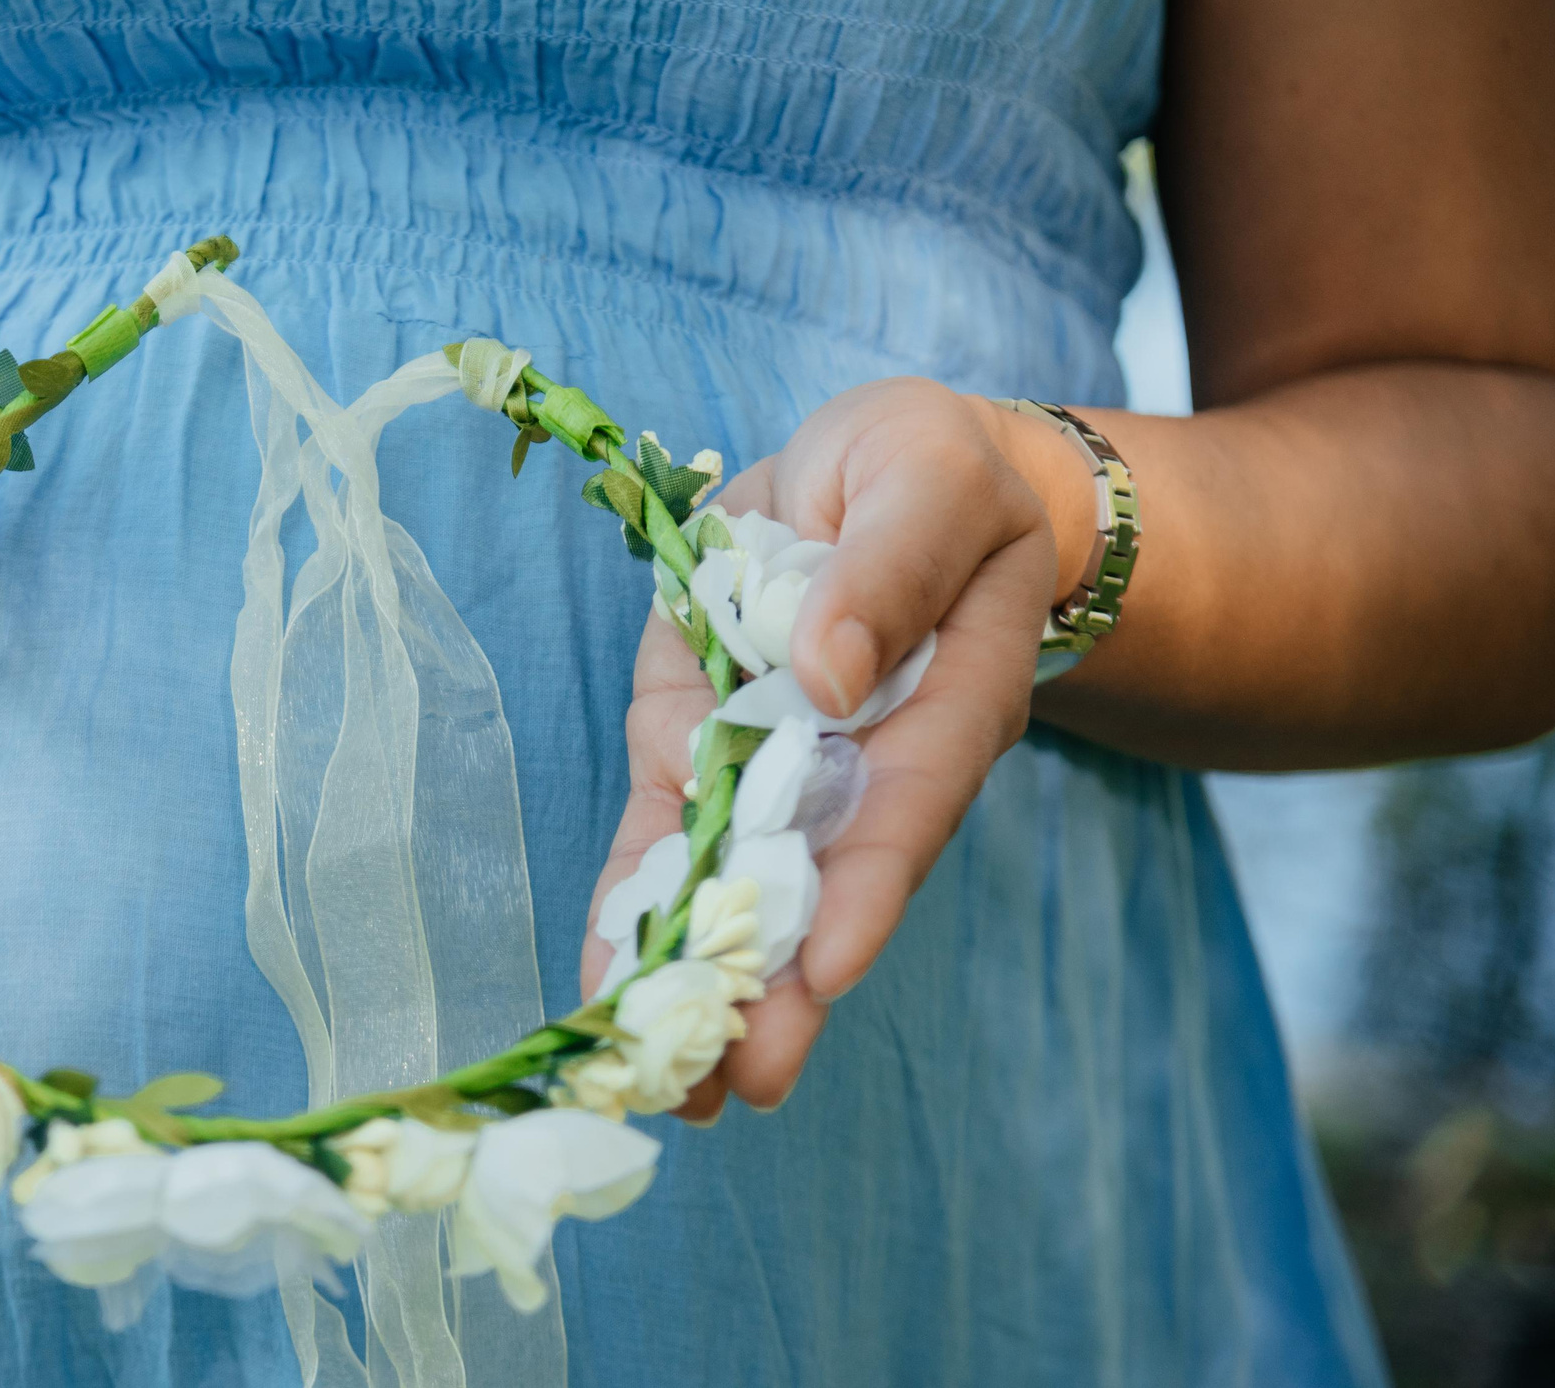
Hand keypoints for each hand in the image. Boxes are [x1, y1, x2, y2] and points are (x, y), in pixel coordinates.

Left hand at [580, 378, 1091, 1118]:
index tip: (827, 971)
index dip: (865, 889)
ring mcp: (776, 754)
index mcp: (949, 699)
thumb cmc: (929, 469)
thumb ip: (889, 564)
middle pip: (822, 881)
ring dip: (695, 975)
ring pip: (735, 878)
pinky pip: (668, 829)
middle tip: (733, 1085)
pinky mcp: (699, 733)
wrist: (877, 470)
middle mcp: (865, 756)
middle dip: (776, 986)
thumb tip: (827, 670)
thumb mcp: (927, 477)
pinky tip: (606, 983)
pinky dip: (636, 901)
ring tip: (657, 1084)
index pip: (909, 805)